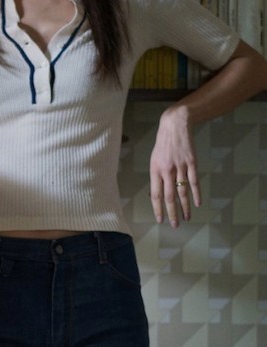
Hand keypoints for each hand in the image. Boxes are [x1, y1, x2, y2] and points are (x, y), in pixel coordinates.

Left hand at [149, 106, 200, 227]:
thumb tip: (155, 195)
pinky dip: (196, 194)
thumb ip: (156, 177)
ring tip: (187, 218)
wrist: (174, 126)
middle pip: (169, 196)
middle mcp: (166, 170)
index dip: (158, 208)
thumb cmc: (163, 145)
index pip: (156, 194)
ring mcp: (180, 166)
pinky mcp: (192, 163)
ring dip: (185, 207)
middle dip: (172, 213)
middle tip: (175, 225)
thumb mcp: (154, 159)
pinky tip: (197, 204)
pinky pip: (194, 181)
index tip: (160, 220)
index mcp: (155, 169)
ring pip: (183, 191)